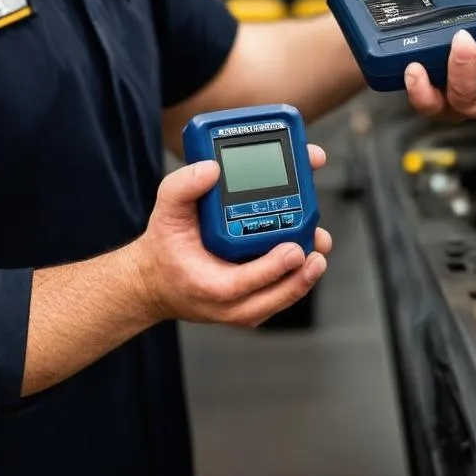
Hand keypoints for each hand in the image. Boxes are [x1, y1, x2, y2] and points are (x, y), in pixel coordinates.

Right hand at [133, 151, 331, 328]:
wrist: (156, 279)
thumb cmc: (165, 246)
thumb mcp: (166, 210)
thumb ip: (183, 186)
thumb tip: (212, 169)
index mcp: (207, 283)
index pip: (243, 283)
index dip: (272, 268)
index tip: (294, 249)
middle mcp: (228, 302)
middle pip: (272, 296)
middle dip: (300, 274)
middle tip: (318, 243)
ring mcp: (242, 305)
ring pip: (280, 298)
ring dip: (303, 276)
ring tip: (320, 248)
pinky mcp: (251, 301)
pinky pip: (278, 294)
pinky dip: (295, 276)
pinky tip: (308, 251)